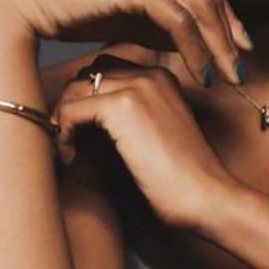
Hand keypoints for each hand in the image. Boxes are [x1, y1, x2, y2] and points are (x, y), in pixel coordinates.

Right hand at [0, 0, 250, 85]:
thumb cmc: (61, 9)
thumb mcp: (118, 17)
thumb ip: (151, 23)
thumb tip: (184, 42)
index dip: (225, 19)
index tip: (238, 49)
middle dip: (230, 34)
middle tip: (241, 67)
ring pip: (200, 7)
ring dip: (218, 45)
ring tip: (227, 77)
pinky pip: (179, 19)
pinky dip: (195, 48)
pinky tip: (200, 72)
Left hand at [52, 55, 237, 229]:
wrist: (206, 197)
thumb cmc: (179, 181)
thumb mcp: (149, 138)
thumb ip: (120, 120)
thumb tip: (71, 119)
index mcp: (160, 78)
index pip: (103, 71)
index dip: (85, 100)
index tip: (79, 134)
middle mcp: (150, 73)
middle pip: (85, 76)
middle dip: (70, 106)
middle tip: (68, 142)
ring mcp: (138, 85)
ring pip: (74, 90)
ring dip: (63, 120)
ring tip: (69, 152)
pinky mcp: (123, 106)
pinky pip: (71, 110)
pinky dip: (64, 134)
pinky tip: (71, 159)